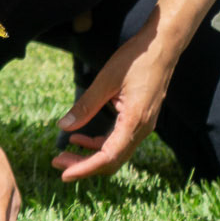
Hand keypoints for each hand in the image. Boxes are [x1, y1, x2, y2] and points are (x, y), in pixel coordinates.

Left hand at [51, 27, 173, 181]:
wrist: (162, 46)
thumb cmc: (136, 59)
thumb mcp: (106, 80)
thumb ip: (85, 105)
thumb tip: (63, 127)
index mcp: (135, 121)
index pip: (108, 157)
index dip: (85, 168)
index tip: (64, 174)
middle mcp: (142, 129)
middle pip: (111, 160)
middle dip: (84, 165)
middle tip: (57, 162)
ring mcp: (143, 125)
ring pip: (115, 152)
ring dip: (90, 156)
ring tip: (65, 153)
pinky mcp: (140, 119)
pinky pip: (118, 140)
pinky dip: (99, 144)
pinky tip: (79, 138)